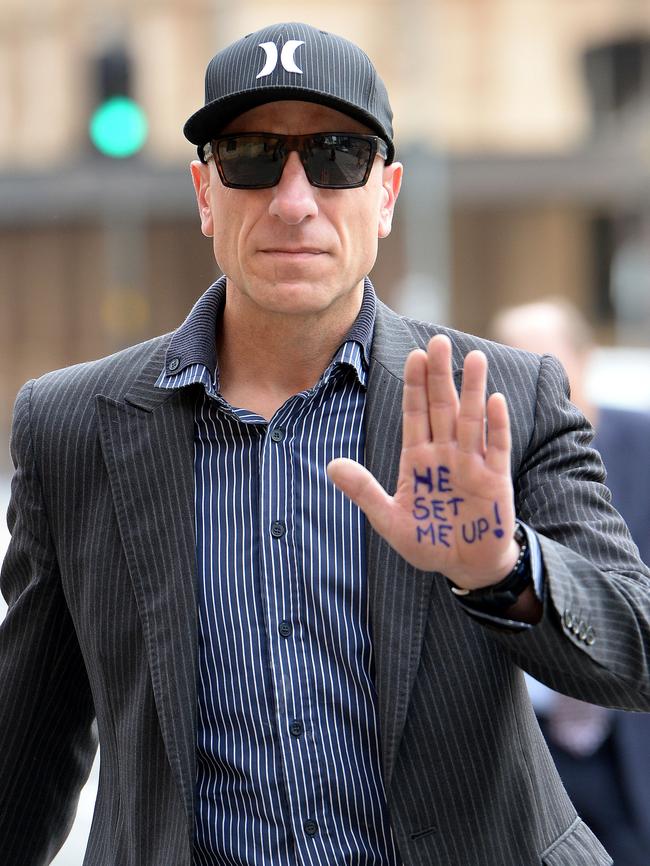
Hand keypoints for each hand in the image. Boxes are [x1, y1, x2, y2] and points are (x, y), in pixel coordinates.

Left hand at [327, 334, 518, 588]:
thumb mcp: (389, 520)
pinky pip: (497, 447)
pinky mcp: (495, 479)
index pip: (415, 413)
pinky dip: (496, 426)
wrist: (465, 567)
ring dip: (472, 390)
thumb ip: (364, 492)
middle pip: (442, 407)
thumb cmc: (427, 542)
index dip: (415, 385)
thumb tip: (331, 465)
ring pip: (471, 419)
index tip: (414, 355)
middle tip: (438, 341)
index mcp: (417, 459)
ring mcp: (471, 464)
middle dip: (440, 375)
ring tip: (475, 357)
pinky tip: (494, 400)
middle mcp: (445, 454)